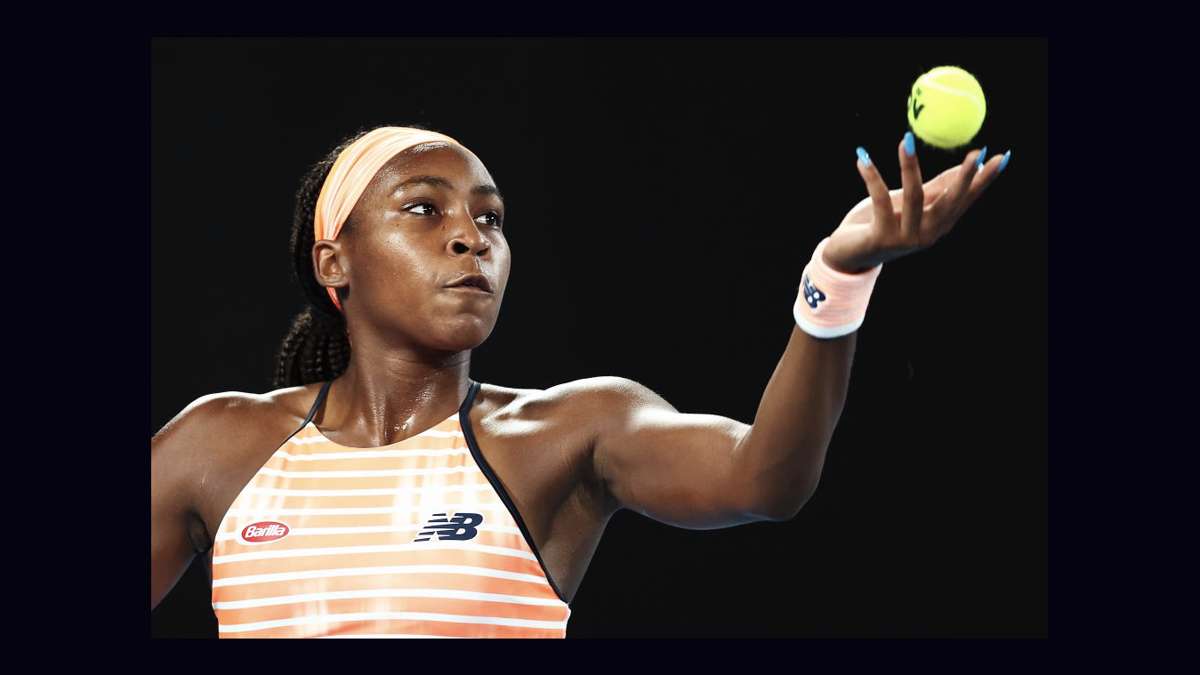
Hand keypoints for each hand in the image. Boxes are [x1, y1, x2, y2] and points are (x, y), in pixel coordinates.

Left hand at [820, 133, 1007, 273]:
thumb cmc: (879, 224)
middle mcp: (927, 234)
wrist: (848, 256)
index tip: (1002, 157)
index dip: (983, 180)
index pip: (965, 199)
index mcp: (938, 225)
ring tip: (905, 140)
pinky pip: (879, 200)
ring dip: (909, 166)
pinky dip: (871, 177)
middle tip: (976, 152)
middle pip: (949, 202)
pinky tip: (862, 158)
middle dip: (963, 177)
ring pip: (913, 197)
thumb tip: (965, 165)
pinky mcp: (881, 239)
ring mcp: (905, 239)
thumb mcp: (909, 204)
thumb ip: (935, 189)